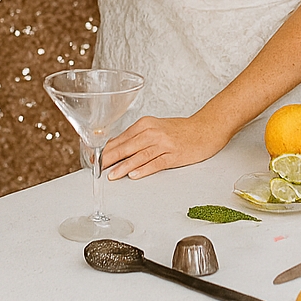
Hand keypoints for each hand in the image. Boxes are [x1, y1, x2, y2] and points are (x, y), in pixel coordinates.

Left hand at [102, 114, 228, 179]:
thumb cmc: (181, 130)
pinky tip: (134, 175)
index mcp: (146, 124)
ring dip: (124, 166)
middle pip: (127, 146)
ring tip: (112, 175)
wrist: (206, 128)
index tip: (94, 158)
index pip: (121, 138)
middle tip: (97, 168)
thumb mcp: (156, 128)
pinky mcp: (174, 155)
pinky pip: (156, 163)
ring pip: (139, 156)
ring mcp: (164, 144)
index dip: (106, 149)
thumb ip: (138, 138)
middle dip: (110, 158)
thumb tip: (116, 149)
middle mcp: (153, 132)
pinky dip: (144, 169)